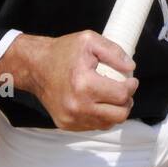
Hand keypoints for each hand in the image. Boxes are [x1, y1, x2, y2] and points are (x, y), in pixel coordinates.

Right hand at [0, 31, 137, 131]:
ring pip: (107, 123)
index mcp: (84, 84)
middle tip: (126, 90)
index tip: (132, 80)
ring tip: (114, 96)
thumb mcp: (89, 40)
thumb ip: (114, 52)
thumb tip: (131, 67)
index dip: (132, 87)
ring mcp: (70, 118)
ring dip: (115, 111)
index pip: (121, 95)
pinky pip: (93, 126)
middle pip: (118, 115)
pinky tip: (99, 102)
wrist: (35, 66)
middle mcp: (77, 106)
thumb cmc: (63, 51)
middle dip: (127, 102)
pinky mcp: (66, 124)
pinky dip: (101, 116)